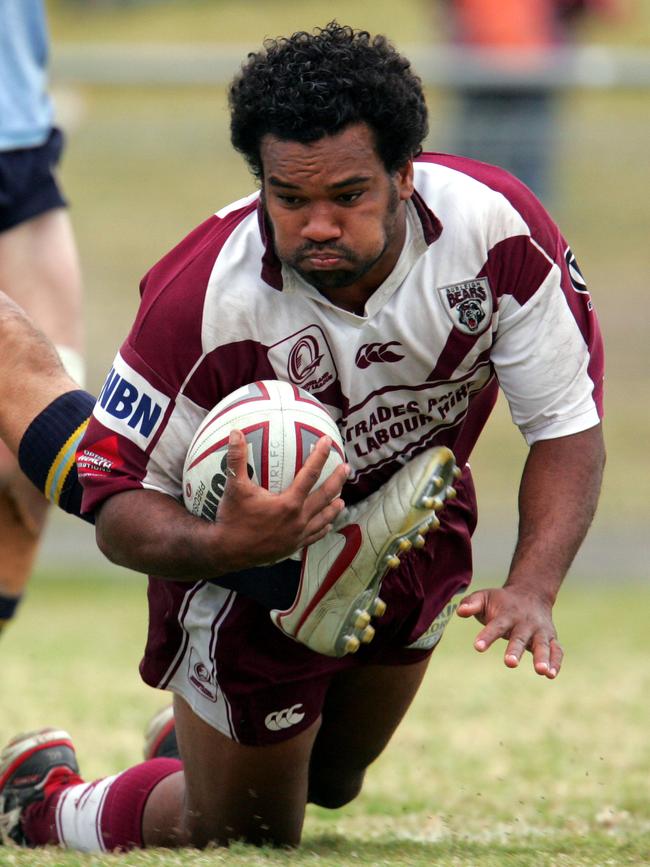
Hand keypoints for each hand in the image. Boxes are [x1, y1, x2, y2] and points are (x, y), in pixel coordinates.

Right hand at [214, 429, 348, 567]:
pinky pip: (313, 537)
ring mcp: (297, 535)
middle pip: (325, 496)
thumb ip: (236, 459)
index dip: (320, 456)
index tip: (328, 442)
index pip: (310, 475)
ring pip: (323, 519)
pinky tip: (327, 526)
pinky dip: (322, 529)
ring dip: (334, 508)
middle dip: (337, 481)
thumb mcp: (234, 487)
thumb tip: (236, 432)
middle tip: (346, 468)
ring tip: (342, 500)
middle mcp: (298, 519)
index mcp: (288, 503)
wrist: (227, 551)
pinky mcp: (292, 547)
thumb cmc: (232, 518)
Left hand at [456, 586, 563, 678]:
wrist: (530, 593)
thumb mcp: (484, 597)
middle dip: (515, 650)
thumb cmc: (502, 601)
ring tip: (541, 671)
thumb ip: (471, 603)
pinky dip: (556, 662)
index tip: (478, 647)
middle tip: (509, 663)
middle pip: (520, 637)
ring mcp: (540, 631)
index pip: (497, 625)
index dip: (487, 636)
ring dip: (542, 657)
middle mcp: (525, 623)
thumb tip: (460, 611)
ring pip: (542, 645)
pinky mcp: (551, 638)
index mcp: (507, 614)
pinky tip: (551, 675)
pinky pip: (557, 650)